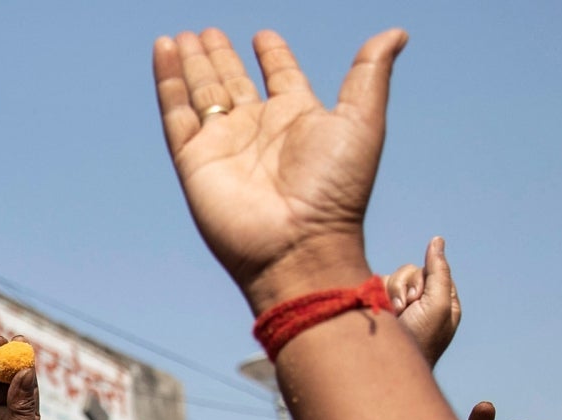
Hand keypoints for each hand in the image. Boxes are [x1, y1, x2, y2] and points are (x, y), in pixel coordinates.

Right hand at [154, 27, 405, 313]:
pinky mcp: (195, 160)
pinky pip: (176, 114)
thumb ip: (370, 73)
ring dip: (192, 63)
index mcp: (297, 118)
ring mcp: (224, 145)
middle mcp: (258, 130)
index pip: (280, 77)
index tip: (263, 35)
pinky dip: (168, 81)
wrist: (299, 245)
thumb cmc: (337, 191)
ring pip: (202, 92)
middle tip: (206, 31)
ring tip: (182, 35)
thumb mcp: (362, 121)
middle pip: (234, 81)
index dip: (272, 54)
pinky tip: (165, 49)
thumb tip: (397, 33)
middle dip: (220, 56)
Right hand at [384, 236, 459, 367]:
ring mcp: (399, 307)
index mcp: (443, 302)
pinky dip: (378, 296)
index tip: (421, 298)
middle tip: (407, 308)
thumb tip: (437, 240)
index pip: (435, 271)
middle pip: (413, 271)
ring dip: (392, 292)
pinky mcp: (380, 309)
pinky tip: (380, 312)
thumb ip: (439, 270)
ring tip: (392, 314)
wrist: (388, 367)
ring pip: (394, 278)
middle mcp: (422, 303)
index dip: (425, 280)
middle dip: (407, 286)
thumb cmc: (420, 339)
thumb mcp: (438, 303)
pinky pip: (378, 287)